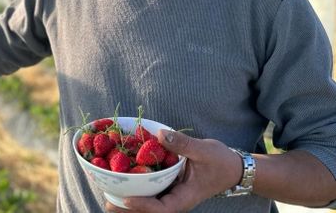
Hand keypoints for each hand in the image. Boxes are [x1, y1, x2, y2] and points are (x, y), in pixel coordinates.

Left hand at [105, 130, 241, 212]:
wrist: (233, 168)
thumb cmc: (221, 161)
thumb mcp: (203, 150)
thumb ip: (182, 144)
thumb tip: (160, 134)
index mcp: (185, 197)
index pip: (162, 208)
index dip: (143, 205)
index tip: (126, 199)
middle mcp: (176, 199)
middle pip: (150, 210)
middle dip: (129, 209)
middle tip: (107, 204)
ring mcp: (171, 194)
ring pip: (148, 203)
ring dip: (128, 202)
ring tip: (107, 198)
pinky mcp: (168, 187)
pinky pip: (151, 192)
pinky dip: (136, 189)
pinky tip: (121, 183)